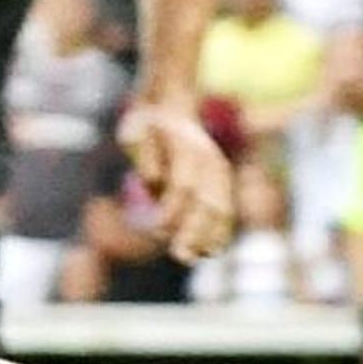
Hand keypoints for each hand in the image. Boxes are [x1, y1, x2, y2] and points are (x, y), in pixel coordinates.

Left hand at [119, 102, 233, 264]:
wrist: (173, 106)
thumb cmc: (148, 124)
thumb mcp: (136, 130)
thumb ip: (146, 155)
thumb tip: (153, 181)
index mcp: (188, 150)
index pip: (183, 187)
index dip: (171, 211)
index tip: (156, 228)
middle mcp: (209, 161)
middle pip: (207, 202)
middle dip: (194, 232)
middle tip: (181, 256)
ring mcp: (219, 171)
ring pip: (222, 208)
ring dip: (210, 236)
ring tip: (196, 257)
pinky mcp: (222, 182)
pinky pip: (226, 209)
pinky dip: (220, 231)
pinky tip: (210, 251)